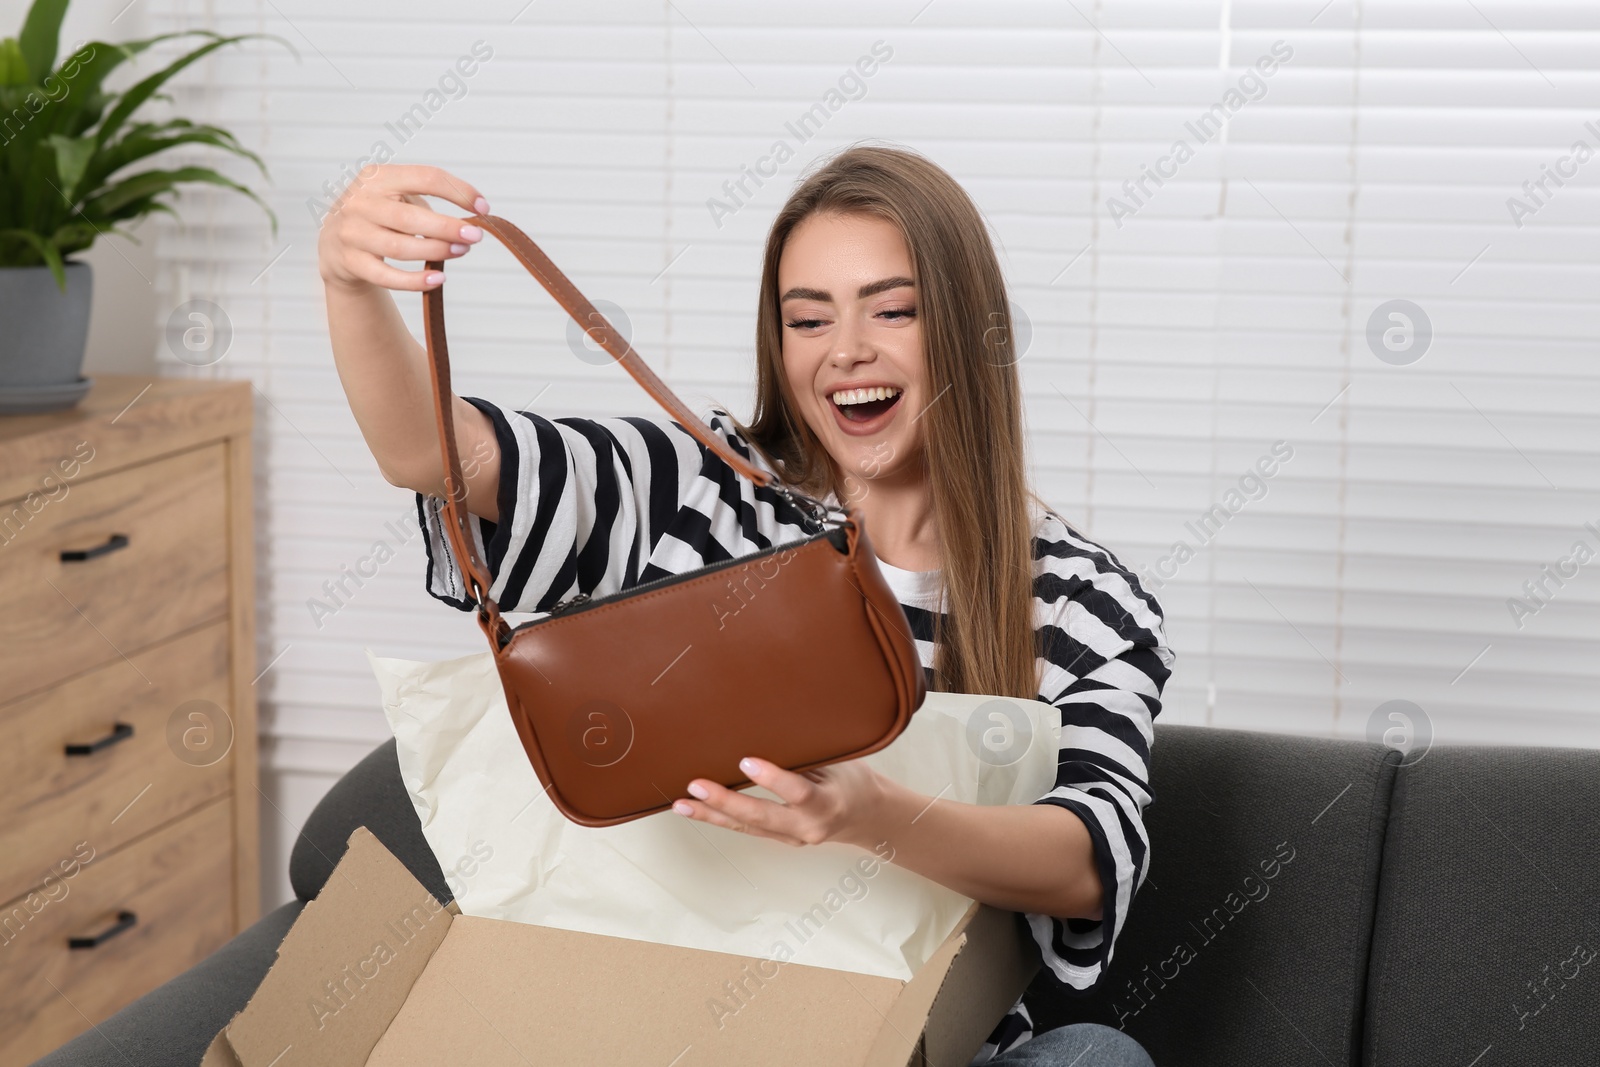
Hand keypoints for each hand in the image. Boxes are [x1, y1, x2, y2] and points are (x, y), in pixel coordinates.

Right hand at [316, 163, 488, 292]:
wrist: (334, 244)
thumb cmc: (378, 217)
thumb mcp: (395, 196)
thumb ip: (426, 202)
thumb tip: (469, 222)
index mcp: (377, 177)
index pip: (425, 177)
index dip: (458, 191)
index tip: (483, 207)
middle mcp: (360, 202)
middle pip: (410, 217)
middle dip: (448, 228)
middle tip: (475, 236)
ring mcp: (352, 233)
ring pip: (400, 247)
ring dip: (436, 251)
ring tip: (460, 251)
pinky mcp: (351, 262)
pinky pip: (387, 276)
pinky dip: (415, 281)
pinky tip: (438, 279)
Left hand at [673, 756, 890, 847]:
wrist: (867, 816)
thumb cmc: (852, 780)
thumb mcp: (838, 761)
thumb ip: (805, 755)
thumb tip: (766, 729)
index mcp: (827, 802)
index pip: (798, 791)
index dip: (772, 778)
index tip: (746, 762)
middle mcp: (808, 826)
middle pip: (762, 816)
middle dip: (726, 801)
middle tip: (697, 785)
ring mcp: (793, 837)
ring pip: (747, 827)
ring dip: (712, 815)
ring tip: (683, 804)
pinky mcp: (780, 839)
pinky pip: (746, 830)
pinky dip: (719, 819)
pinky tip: (695, 810)